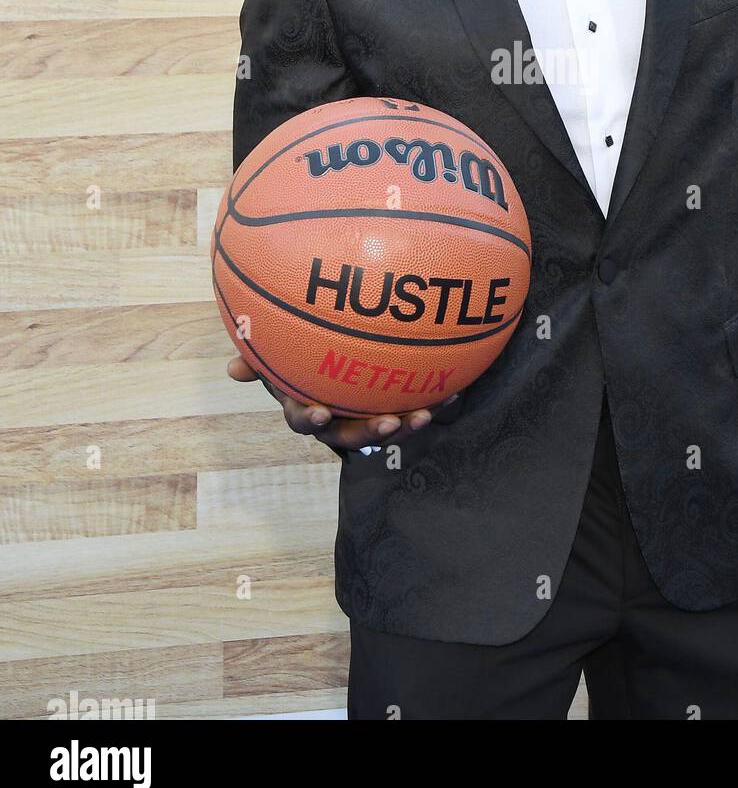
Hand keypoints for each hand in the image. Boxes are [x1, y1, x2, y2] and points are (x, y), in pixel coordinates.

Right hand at [227, 355, 452, 449]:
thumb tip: (231, 369)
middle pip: (351, 434)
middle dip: (371, 432)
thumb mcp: (276, 353)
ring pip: (385, 427)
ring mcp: (364, 416)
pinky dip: (432, 402)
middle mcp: (336, 419)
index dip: (309, 418)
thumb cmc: (297, 355)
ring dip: (406, 424)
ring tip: (426, 413)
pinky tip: (455, 390)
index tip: (319, 412)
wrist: (332, 356)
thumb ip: (258, 357)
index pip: (302, 418)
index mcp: (306, 406)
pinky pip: (411, 408)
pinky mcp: (391, 407)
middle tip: (391, 422)